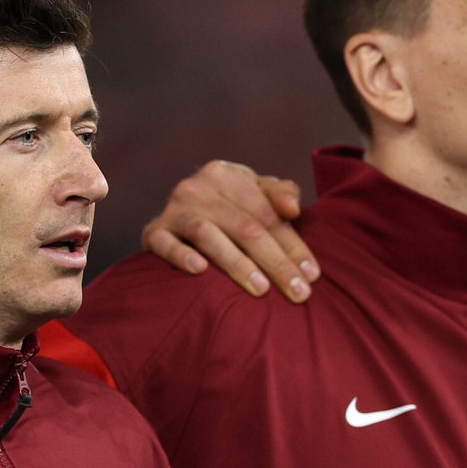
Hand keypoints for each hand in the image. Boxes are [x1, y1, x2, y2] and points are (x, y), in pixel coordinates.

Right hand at [140, 159, 319, 300]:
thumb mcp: (253, 194)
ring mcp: (174, 210)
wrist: (174, 215)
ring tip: (261, 289)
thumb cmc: (226, 207)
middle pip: (245, 227)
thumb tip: (294, 209)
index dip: (293, 244)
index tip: (312, 275)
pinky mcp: (153, 232)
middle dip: (276, 262)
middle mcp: (197, 188)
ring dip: (237, 264)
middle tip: (298, 292)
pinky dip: (181, 256)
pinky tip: (199, 270)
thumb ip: (279, 195)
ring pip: (209, 236)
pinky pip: (165, 244)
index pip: (267, 213)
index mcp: (226, 175)